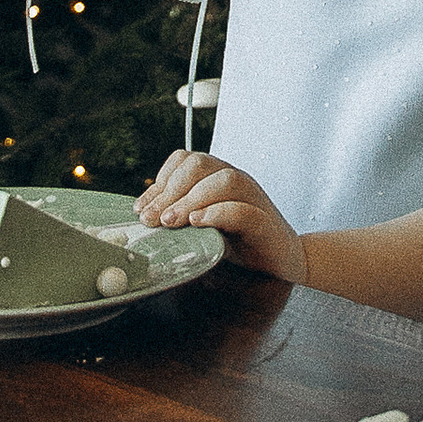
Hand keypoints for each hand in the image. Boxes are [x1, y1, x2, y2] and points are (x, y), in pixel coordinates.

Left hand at [137, 149, 307, 285]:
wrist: (282, 260)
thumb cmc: (240, 241)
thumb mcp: (204, 225)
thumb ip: (181, 215)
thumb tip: (143, 215)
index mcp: (218, 177)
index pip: (185, 161)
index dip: (159, 181)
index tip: (141, 208)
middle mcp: (236, 180)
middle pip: (200, 164)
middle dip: (170, 190)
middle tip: (151, 219)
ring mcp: (253, 198)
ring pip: (222, 180)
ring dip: (190, 200)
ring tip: (169, 222)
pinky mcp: (264, 223)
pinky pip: (242, 209)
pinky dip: (216, 213)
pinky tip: (198, 223)